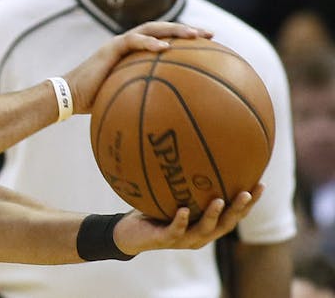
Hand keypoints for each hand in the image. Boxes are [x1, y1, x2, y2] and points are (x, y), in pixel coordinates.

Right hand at [63, 21, 210, 112]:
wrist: (70, 97)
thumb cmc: (97, 102)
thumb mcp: (127, 99)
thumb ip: (147, 98)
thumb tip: (175, 119)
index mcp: (135, 54)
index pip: (164, 39)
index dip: (186, 39)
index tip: (210, 45)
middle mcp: (129, 44)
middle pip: (162, 29)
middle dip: (187, 29)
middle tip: (211, 35)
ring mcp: (119, 44)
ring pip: (151, 28)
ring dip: (173, 29)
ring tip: (193, 35)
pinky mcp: (110, 48)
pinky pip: (132, 41)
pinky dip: (149, 42)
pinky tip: (165, 48)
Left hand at [114, 185, 261, 254]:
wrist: (129, 234)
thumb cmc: (153, 211)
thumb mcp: (172, 194)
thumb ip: (185, 181)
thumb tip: (193, 149)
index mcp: (206, 225)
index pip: (233, 214)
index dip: (248, 203)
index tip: (260, 184)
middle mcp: (200, 235)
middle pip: (226, 224)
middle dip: (239, 209)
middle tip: (248, 192)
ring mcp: (184, 239)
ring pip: (204, 229)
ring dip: (213, 215)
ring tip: (220, 200)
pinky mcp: (164, 240)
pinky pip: (175, 231)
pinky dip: (180, 221)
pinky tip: (183, 210)